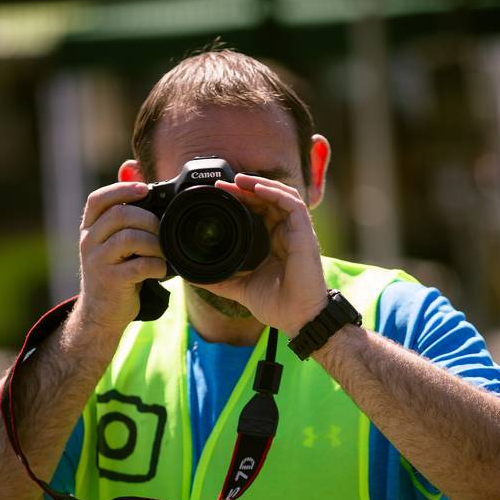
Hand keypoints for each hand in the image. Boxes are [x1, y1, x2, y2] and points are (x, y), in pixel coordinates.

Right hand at [77, 181, 166, 338]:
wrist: (100, 314)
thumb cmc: (113, 274)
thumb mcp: (111, 244)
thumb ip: (122, 219)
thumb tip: (140, 183)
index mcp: (89, 229)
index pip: (98, 199)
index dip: (121, 189)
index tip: (145, 189)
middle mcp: (89, 242)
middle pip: (120, 215)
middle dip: (148, 220)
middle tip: (162, 231)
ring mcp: (98, 262)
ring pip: (131, 238)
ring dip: (155, 243)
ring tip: (162, 253)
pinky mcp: (111, 281)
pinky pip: (140, 265)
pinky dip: (157, 265)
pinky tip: (159, 270)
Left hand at [200, 174, 327, 335]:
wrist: (297, 319)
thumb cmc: (277, 305)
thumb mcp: (241, 287)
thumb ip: (220, 279)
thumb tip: (194, 277)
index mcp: (274, 242)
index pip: (259, 210)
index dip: (241, 199)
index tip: (220, 194)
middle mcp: (287, 233)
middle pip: (268, 199)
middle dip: (246, 188)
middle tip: (223, 184)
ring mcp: (297, 233)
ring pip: (282, 195)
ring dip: (260, 184)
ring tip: (239, 180)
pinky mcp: (305, 235)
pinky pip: (293, 204)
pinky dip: (276, 193)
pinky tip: (258, 188)